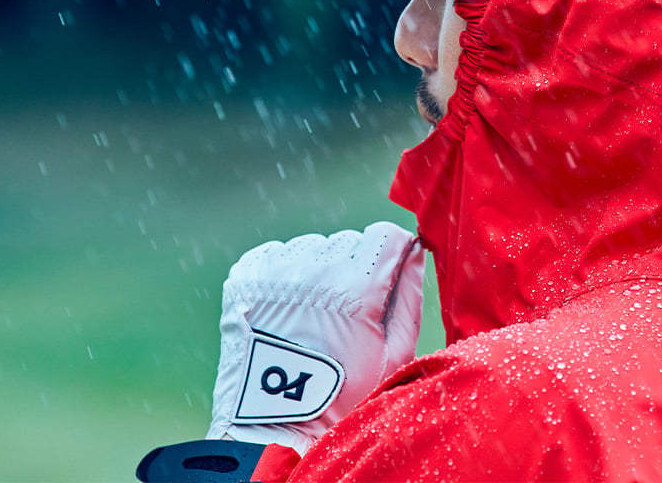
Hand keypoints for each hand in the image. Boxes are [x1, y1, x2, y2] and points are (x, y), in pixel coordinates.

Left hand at [206, 222, 425, 454]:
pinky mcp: (246, 277)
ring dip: (320, 269)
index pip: (385, 234)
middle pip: (350, 241)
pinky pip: (278, 255)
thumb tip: (415, 251)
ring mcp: (276, 272)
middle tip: (347, 312)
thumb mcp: (392, 355)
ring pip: (314, 247)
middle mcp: (316, 270)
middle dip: (356, 267)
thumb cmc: (341, 399)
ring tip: (314, 315)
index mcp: (358, 288)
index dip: (392, 254)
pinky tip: (288, 311)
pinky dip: (287, 275)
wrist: (270, 425)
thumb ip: (409, 297)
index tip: (386, 277)